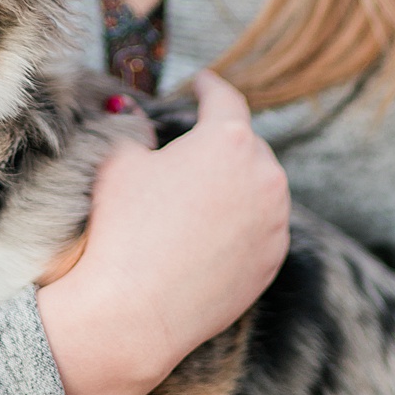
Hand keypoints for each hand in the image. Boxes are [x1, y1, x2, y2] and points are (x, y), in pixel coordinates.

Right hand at [38, 70, 290, 394]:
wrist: (134, 311)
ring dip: (234, 185)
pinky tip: (206, 236)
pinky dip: (240, 223)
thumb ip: (134, 129)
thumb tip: (135, 115)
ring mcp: (276, 222)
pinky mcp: (274, 261)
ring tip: (197, 199)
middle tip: (189, 150)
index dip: (208, 86)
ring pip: (258, 188)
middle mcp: (266, 175)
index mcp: (229, 139)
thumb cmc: (122, 228)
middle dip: (219, 143)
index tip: (201, 82)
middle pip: (245, 145)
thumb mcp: (117, 162)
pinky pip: (260, 227)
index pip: (224, 98)